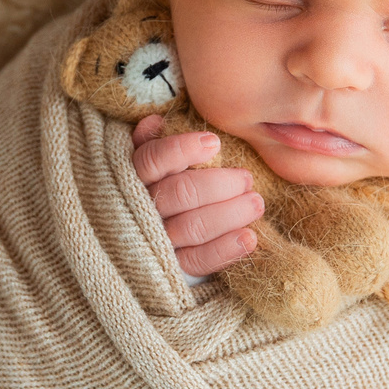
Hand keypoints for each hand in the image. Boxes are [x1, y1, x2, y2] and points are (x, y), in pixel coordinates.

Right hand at [132, 114, 264, 276]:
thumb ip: (151, 142)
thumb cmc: (157, 187)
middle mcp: (139, 208)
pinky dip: (225, 250)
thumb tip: (156, 121)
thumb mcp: (148, 162)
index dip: (182, 150)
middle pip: (180, 193)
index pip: (152, 160)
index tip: (215, 144)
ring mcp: (155, 240)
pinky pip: (197, 260)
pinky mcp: (171, 267)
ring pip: (193, 227)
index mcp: (132, 176)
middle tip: (246, 179)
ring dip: (230, 214)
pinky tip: (249, 238)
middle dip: (219, 185)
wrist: (147, 239)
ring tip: (256, 203)